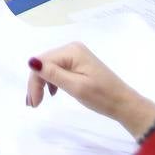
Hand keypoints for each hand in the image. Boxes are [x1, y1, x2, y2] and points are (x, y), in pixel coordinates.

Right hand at [26, 42, 154, 139]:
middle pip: (44, 63)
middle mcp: (72, 48)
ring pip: (49, 66)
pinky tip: (53, 93)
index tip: (35, 104)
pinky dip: (52, 81)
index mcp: (71, 51)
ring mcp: (76, 55)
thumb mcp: (76, 87)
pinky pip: (58, 69)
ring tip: (39, 101)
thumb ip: (53, 74)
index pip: (42, 62)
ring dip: (42, 83)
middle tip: (34, 105)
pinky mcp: (79, 63)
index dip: (34, 82)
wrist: (124, 103)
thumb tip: (31, 61)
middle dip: (36, 83)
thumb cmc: (102, 97)